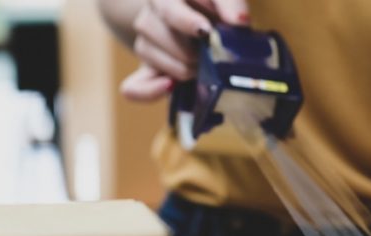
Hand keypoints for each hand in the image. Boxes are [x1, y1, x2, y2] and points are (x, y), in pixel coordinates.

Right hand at [120, 0, 249, 101]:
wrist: (201, 17)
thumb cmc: (214, 5)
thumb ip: (231, 3)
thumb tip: (238, 21)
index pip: (167, 7)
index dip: (185, 21)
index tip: (205, 31)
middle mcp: (149, 14)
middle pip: (156, 33)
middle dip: (189, 49)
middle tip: (211, 53)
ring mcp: (145, 41)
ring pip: (150, 57)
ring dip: (181, 68)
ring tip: (202, 65)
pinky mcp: (146, 68)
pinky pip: (132, 86)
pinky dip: (149, 91)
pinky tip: (170, 86)